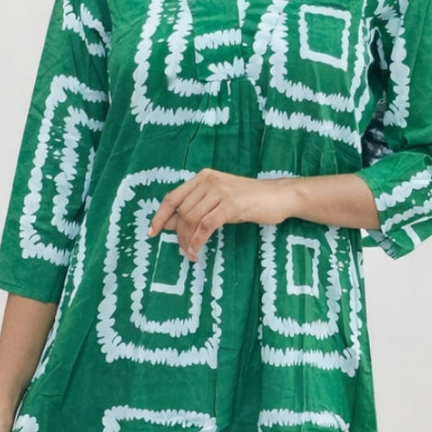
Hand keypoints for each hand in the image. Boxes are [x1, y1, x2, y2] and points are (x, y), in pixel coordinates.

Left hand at [147, 169, 296, 260]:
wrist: (279, 196)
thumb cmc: (250, 201)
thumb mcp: (219, 201)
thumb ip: (197, 208)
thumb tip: (170, 223)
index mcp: (203, 177)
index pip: (172, 197)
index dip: (159, 216)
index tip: (151, 232)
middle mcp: (209, 181)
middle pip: (182, 212)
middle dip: (178, 235)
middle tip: (183, 251)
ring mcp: (220, 191)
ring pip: (192, 220)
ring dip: (188, 241)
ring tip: (191, 254)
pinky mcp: (231, 205)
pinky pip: (206, 226)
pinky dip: (198, 242)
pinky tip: (197, 252)